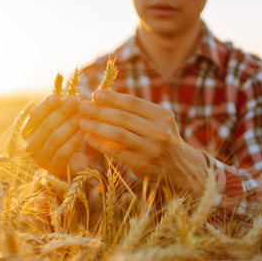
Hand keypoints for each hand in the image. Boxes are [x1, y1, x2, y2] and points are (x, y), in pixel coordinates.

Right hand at [22, 94, 91, 179]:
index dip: (46, 105)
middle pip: (46, 126)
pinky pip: (64, 151)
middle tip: (76, 101)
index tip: (57, 96)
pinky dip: (74, 139)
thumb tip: (70, 96)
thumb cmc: (63, 137)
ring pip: (55, 138)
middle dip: (62, 112)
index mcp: (27, 131)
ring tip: (82, 114)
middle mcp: (30, 145)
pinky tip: (83, 130)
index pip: (35, 116)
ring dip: (70, 124)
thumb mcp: (58, 123)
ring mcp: (41, 158)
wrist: (70, 163)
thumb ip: (59, 111)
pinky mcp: (53, 167)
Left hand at [77, 90, 207, 191]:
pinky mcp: (141, 165)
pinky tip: (88, 138)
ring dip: (96, 127)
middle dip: (99, 111)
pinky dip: (100, 144)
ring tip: (82, 122)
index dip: (112, 98)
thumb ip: (135, 111)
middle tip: (82, 106)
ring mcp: (150, 149)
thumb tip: (102, 98)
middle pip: (123, 118)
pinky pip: (116, 152)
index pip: (133, 103)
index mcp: (163, 116)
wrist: (179, 167)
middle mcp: (159, 132)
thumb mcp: (157, 120)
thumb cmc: (160, 137)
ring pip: (118, 135)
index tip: (95, 94)